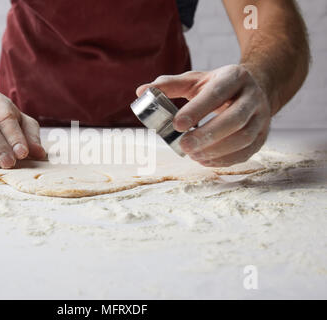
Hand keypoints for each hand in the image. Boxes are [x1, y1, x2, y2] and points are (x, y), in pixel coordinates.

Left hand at [136, 64, 271, 166]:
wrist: (254, 89)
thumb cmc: (218, 87)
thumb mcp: (195, 80)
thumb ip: (169, 85)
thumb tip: (141, 91)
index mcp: (235, 77)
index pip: (217, 93)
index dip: (197, 110)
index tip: (176, 124)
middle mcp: (252, 96)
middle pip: (235, 118)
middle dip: (207, 135)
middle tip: (182, 146)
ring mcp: (262, 118)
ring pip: (244, 138)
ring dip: (216, 150)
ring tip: (192, 154)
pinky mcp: (262, 137)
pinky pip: (246, 152)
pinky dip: (224, 160)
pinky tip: (204, 160)